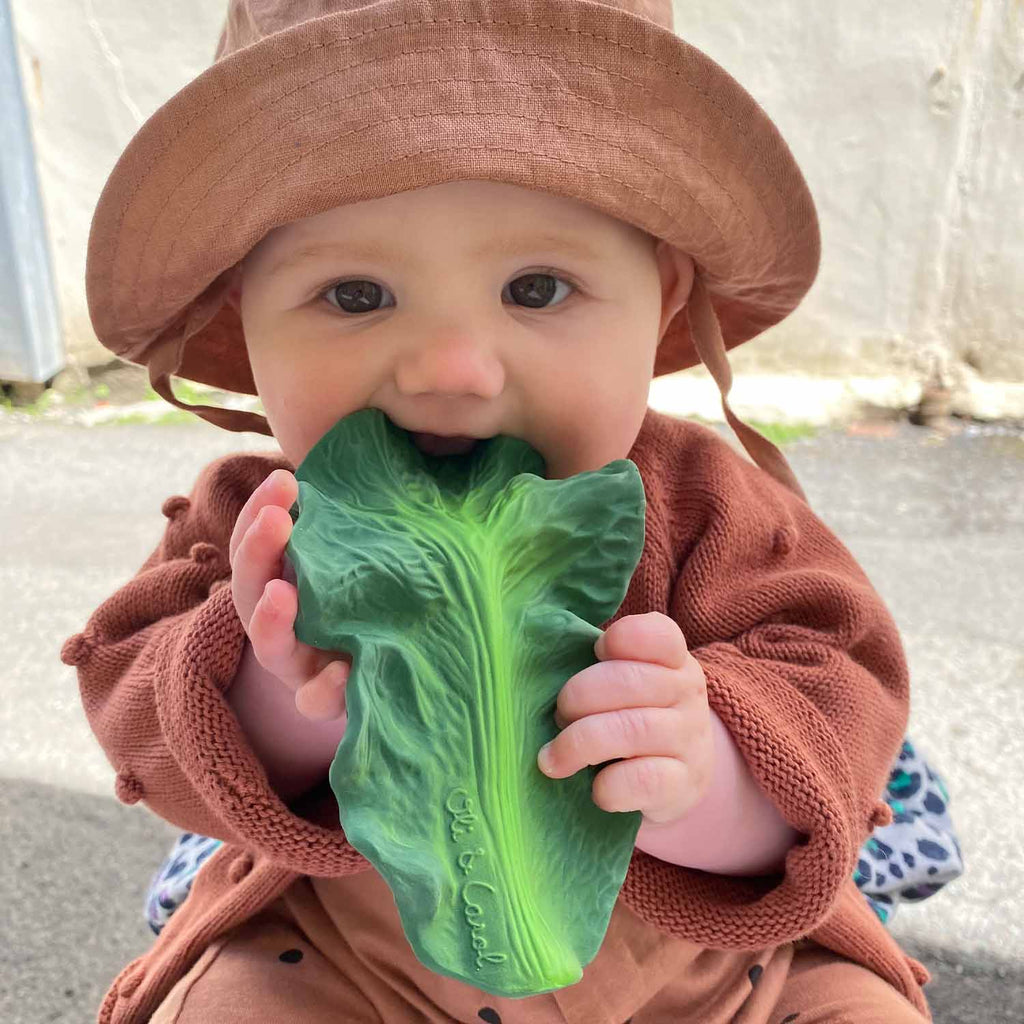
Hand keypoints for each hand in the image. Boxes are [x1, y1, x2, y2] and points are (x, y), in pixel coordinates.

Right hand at [229, 468, 349, 720]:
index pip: (256, 540)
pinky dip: (325, 689)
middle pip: (252, 587)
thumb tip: (371, 462)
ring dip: (272, 619)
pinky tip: (343, 672)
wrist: (372, 673)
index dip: (260, 511)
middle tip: (278, 519)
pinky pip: (315, 703)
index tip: (283, 479)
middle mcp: (277, 621)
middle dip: (259, 551)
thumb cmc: (359, 600)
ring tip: (283, 594)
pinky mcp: (322, 701)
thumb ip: (348, 526)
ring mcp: (296, 665)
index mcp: (278, 579)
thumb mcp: (349, 561)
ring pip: (270, 647)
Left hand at [537, 612, 712, 826]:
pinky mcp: (683, 784)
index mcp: (671, 659)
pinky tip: (594, 789)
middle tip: (559, 716)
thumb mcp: (627, 680)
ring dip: (577, 744)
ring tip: (552, 758)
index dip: (620, 639)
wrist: (681, 776)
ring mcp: (689, 740)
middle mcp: (687, 694)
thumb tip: (540, 662)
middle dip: (577, 698)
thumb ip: (598, 665)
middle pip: (629, 682)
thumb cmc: (633, 714)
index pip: (656, 635)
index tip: (596, 651)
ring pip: (630, 731)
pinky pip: (641, 781)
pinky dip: (607, 786)